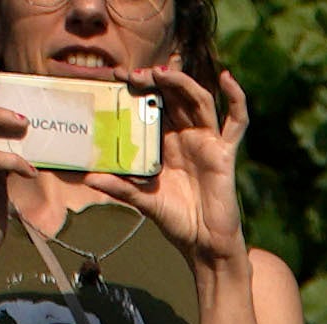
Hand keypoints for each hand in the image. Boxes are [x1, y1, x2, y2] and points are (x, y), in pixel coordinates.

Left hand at [133, 55, 248, 256]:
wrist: (203, 246)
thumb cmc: (177, 222)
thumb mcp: (142, 201)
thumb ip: (120, 187)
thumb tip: (89, 177)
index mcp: (166, 143)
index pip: (153, 105)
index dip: (139, 88)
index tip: (118, 77)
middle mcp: (187, 136)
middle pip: (174, 96)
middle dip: (156, 80)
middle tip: (134, 74)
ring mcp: (208, 142)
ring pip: (198, 100)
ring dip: (182, 82)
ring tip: (162, 74)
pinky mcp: (225, 153)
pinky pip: (237, 122)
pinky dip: (236, 98)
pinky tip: (227, 78)